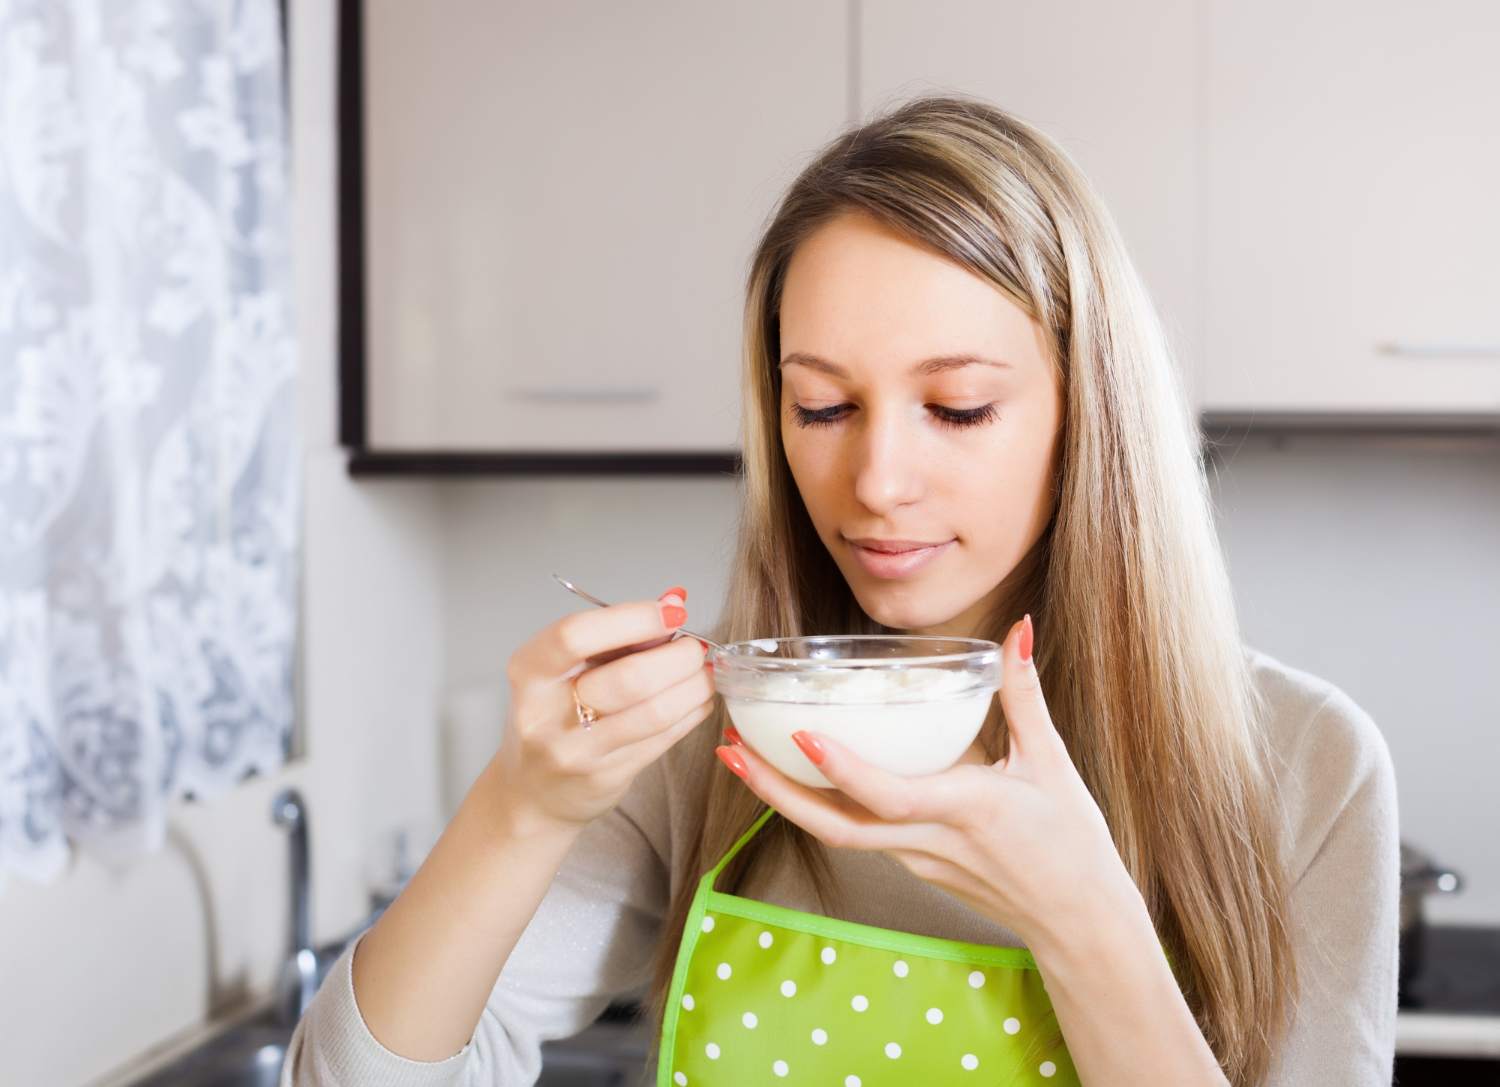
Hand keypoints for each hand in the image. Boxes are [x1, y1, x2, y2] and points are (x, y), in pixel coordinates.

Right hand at [494, 587, 715, 831]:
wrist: (534, 790)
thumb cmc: (556, 714)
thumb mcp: (570, 667)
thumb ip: (617, 633)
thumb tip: (674, 601)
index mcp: (529, 671)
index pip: (576, 635)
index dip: (633, 618)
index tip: (672, 612)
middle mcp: (545, 713)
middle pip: (628, 678)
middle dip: (678, 657)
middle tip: (695, 648)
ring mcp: (576, 751)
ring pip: (653, 713)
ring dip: (694, 687)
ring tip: (704, 673)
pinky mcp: (606, 777)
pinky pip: (663, 739)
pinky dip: (691, 713)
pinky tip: (698, 699)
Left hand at [716, 614, 1136, 945]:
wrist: (1078, 921)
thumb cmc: (1072, 844)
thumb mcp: (1052, 761)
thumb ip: (1023, 695)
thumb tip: (1017, 631)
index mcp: (967, 809)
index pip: (890, 796)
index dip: (843, 770)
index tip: (802, 736)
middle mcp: (929, 840)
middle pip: (836, 826)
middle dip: (776, 791)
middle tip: (729, 750)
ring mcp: (915, 859)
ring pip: (836, 834)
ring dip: (783, 799)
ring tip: (740, 756)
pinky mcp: (911, 864)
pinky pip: (854, 834)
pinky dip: (817, 806)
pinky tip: (791, 774)